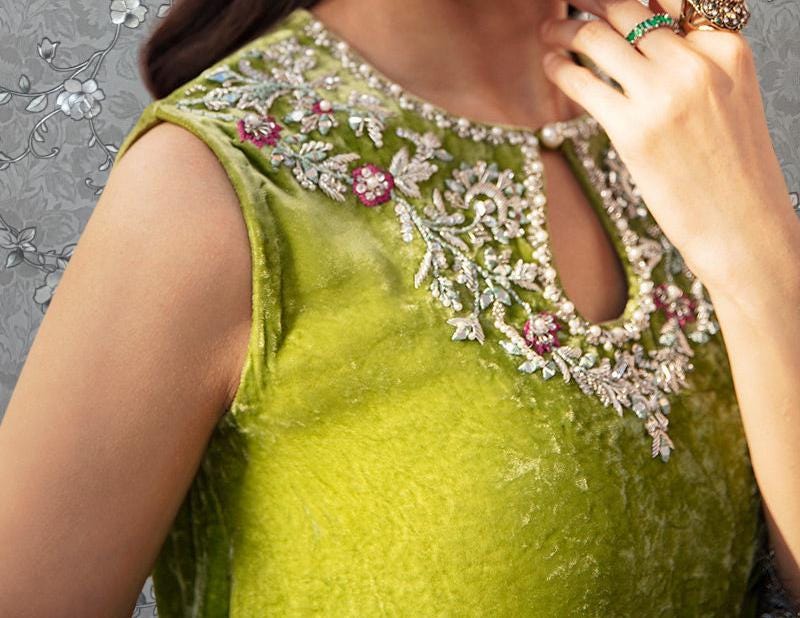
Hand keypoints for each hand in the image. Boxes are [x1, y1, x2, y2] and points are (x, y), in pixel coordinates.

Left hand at [539, 0, 799, 294]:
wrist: (742, 226)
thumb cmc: (731, 170)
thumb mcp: (728, 100)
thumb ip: (694, 66)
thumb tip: (645, 48)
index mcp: (726, 49)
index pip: (667, 2)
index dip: (627, 2)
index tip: (601, 3)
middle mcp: (695, 63)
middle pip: (627, 9)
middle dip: (589, 1)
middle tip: (570, 3)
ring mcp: (663, 95)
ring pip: (598, 37)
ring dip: (565, 28)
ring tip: (550, 30)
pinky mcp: (633, 130)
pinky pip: (582, 82)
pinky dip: (559, 67)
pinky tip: (551, 66)